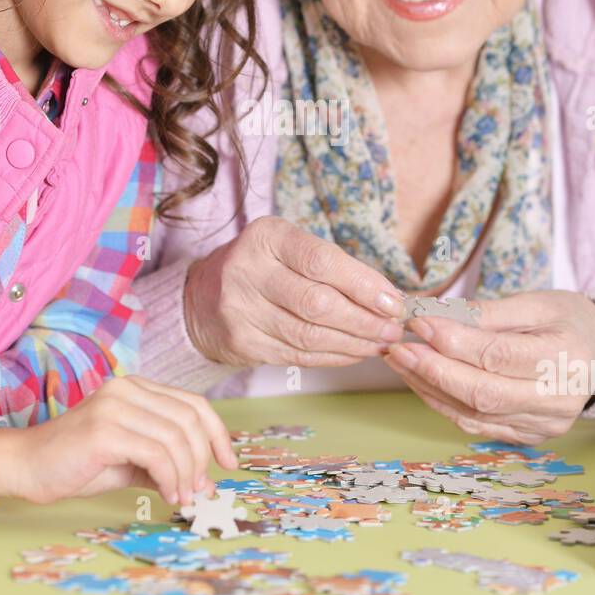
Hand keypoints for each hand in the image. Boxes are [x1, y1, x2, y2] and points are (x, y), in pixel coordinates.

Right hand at [0, 376, 237, 505]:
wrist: (27, 467)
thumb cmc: (79, 464)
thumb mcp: (132, 461)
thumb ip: (167, 463)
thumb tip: (206, 482)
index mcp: (137, 388)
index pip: (194, 403)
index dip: (218, 434)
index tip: (228, 464)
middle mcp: (128, 389)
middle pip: (190, 419)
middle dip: (202, 460)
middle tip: (198, 491)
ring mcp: (115, 406)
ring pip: (177, 437)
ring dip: (187, 474)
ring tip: (181, 498)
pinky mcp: (105, 430)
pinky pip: (157, 453)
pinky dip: (171, 478)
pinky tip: (168, 495)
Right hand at [184, 216, 405, 367]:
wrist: (200, 298)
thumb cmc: (260, 268)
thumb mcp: (286, 248)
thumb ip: (331, 266)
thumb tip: (388, 297)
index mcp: (266, 237)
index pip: (322, 261)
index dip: (364, 285)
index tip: (393, 302)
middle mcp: (248, 271)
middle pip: (318, 303)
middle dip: (365, 320)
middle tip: (393, 329)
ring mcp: (240, 311)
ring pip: (310, 335)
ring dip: (354, 343)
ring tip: (380, 343)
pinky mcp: (241, 344)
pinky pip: (298, 356)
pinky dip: (333, 357)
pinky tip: (354, 353)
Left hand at [382, 289, 594, 443]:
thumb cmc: (568, 320)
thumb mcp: (536, 303)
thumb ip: (488, 313)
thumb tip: (436, 317)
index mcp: (566, 358)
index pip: (498, 355)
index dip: (453, 342)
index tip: (418, 323)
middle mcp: (558, 399)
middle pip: (482, 393)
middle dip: (432, 370)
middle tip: (398, 347)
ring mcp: (544, 424)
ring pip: (474, 414)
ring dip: (430, 388)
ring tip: (401, 361)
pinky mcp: (529, 436)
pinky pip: (477, 425)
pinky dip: (444, 404)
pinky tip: (422, 382)